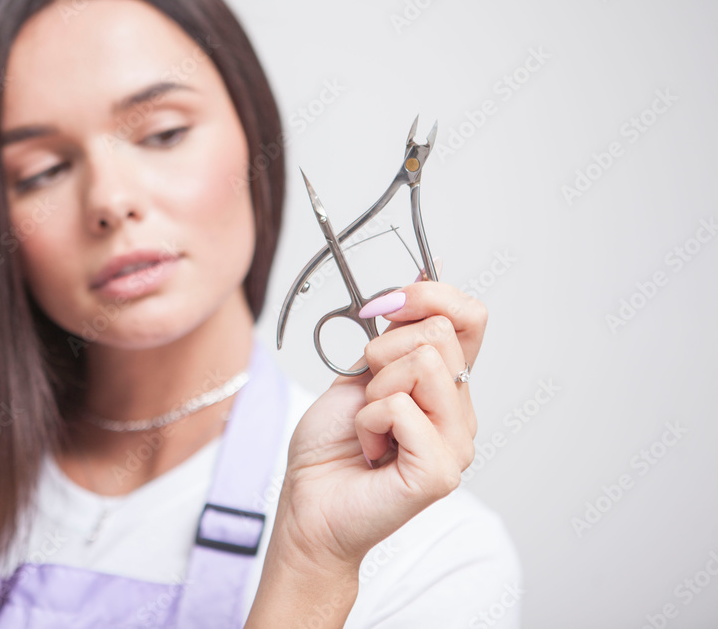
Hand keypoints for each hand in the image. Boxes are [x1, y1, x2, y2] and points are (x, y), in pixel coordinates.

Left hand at [273, 264, 486, 570]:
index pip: (470, 316)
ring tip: (369, 426)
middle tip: (366, 395)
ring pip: (424, 363)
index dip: (428, 295)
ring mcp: (456, 443)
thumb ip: (393, 334)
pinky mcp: (440, 470)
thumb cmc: (330, 445)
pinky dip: (368, 422)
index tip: (383, 305)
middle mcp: (460, 412)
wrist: (308, 502)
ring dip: (374, 391)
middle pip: (439, 333)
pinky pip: (402, 407)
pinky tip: (369, 449)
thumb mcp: (359, 372)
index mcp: (445, 385)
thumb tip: (418, 278)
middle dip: (383, 352)